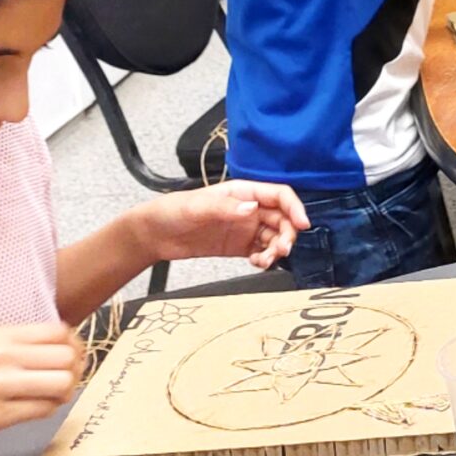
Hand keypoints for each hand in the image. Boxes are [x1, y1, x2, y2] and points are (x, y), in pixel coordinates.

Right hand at [0, 323, 84, 455]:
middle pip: (67, 356)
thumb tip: (55, 352)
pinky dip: (47, 410)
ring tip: (50, 397)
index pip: (59, 331)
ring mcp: (0, 386)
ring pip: (62, 383)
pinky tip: (34, 410)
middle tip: (64, 381)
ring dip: (63, 393)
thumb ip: (13, 349)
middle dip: (73, 370)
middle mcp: (2, 355)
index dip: (72, 346)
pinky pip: (43, 410)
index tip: (68, 357)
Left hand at [130, 181, 310, 268]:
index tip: (302, 224)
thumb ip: (225, 208)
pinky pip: (262, 251)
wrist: (153, 235)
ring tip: (266, 261)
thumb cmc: (171, 211)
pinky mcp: (238, 247)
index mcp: (242, 192)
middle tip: (281, 250)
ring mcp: (244, 229)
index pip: (279, 195)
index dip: (294, 207)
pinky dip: (265, 259)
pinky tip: (257, 263)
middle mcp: (248, 209)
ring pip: (274, 237)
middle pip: (282, 219)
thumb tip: (252, 209)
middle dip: (287, 234)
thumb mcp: (196, 206)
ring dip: (277, 249)